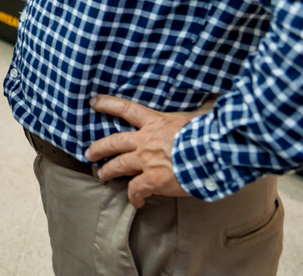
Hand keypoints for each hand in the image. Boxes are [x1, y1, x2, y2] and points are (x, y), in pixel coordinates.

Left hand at [84, 94, 214, 207]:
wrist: (213, 153)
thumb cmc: (209, 132)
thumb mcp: (201, 113)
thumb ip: (200, 108)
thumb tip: (212, 100)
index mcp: (155, 122)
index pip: (125, 108)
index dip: (107, 104)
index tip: (93, 102)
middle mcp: (145, 140)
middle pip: (114, 142)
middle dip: (99, 148)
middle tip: (89, 153)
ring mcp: (146, 161)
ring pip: (118, 166)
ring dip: (108, 171)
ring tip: (102, 176)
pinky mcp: (153, 180)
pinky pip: (136, 190)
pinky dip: (134, 197)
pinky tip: (137, 202)